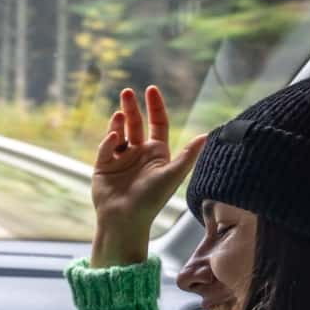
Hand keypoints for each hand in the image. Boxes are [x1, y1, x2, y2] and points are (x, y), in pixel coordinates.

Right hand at [90, 86, 206, 266]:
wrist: (125, 219)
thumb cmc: (151, 200)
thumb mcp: (172, 176)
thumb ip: (188, 155)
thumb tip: (207, 135)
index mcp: (157, 153)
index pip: (157, 123)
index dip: (155, 106)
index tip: (151, 90)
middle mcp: (138, 153)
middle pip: (136, 123)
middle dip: (132, 107)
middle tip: (127, 92)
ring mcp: (120, 158)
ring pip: (119, 132)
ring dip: (119, 121)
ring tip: (120, 113)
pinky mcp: (103, 166)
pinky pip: (105, 147)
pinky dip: (109, 140)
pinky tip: (114, 138)